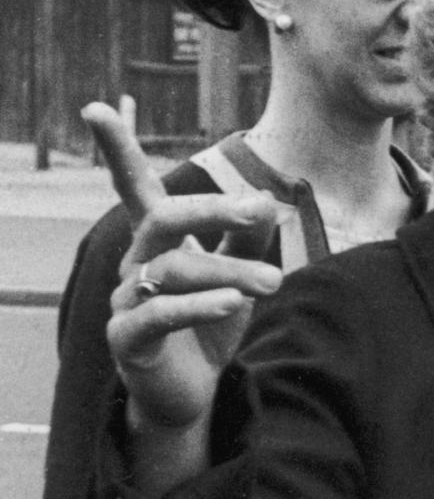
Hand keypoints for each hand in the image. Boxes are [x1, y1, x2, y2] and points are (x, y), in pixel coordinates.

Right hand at [85, 102, 278, 440]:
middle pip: (164, 219)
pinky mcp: (128, 340)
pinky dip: (197, 306)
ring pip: (172, 269)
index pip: (134, 187)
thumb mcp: (238, 273)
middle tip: (265, 212)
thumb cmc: (212, 322)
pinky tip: (230, 304)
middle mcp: (133, 263)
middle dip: (214, 209)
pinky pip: (156, 315)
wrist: (194, 390)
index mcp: (157, 241)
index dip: (116, 149)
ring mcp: (125, 300)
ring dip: (228, 270)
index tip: (95, 108)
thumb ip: (247, 236)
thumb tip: (267, 198)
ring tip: (274, 282)